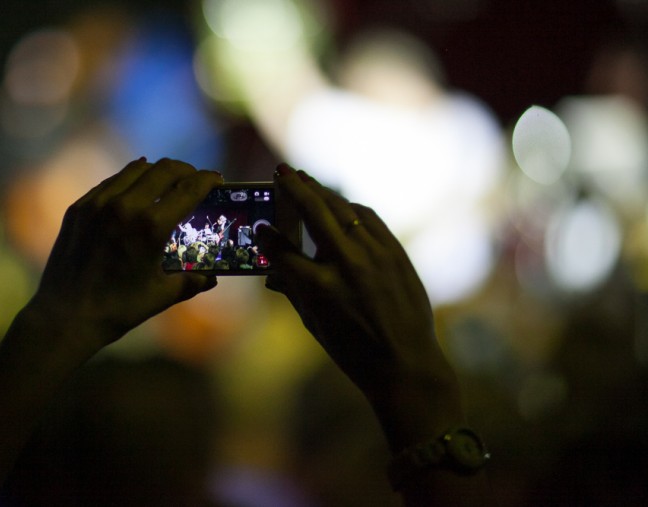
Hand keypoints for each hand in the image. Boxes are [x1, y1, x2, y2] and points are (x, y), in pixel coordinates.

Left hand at [29, 157, 222, 350]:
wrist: (65, 317)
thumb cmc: (118, 309)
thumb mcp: (162, 296)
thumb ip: (191, 282)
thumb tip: (211, 278)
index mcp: (151, 227)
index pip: (188, 189)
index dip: (207, 179)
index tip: (217, 179)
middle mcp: (125, 207)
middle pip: (164, 169)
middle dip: (185, 170)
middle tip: (194, 180)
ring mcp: (98, 203)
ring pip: (136, 169)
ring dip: (157, 171)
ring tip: (167, 182)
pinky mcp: (79, 207)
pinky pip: (111, 182)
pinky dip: (130, 180)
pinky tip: (136, 189)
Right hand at [258, 164, 463, 449]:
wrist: (405, 362)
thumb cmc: (353, 351)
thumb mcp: (313, 323)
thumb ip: (292, 288)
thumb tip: (273, 263)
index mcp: (319, 287)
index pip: (283, 250)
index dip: (268, 237)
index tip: (260, 225)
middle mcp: (346, 264)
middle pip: (313, 212)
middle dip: (293, 188)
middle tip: (280, 171)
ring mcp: (375, 255)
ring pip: (342, 209)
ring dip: (321, 191)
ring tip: (304, 180)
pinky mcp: (396, 252)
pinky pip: (369, 218)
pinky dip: (350, 208)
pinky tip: (339, 204)